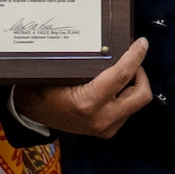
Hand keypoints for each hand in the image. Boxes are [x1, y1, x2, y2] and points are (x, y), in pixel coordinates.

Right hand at [10, 39, 151, 138]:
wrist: (32, 112)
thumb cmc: (43, 87)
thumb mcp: (62, 71)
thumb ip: (88, 61)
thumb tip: (112, 42)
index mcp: (88, 102)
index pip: (122, 76)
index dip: (135, 56)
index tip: (142, 43)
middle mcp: (101, 118)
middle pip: (141, 94)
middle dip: (141, 74)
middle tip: (131, 60)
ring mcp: (106, 128)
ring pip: (137, 102)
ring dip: (134, 84)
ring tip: (120, 71)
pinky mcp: (108, 131)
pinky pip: (129, 110)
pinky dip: (126, 95)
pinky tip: (114, 87)